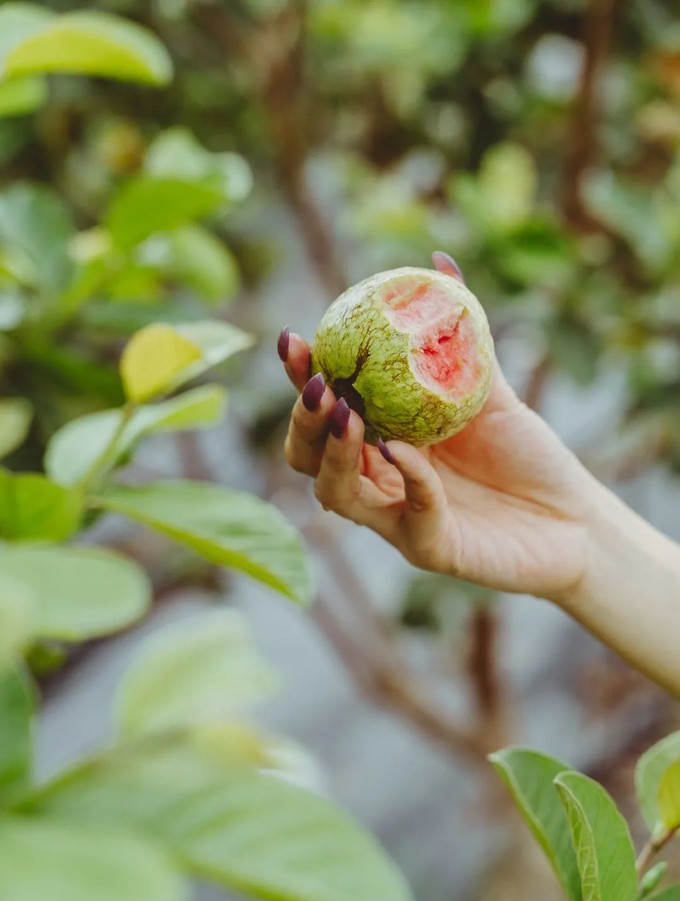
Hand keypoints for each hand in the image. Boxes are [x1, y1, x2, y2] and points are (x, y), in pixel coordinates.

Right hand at [279, 254, 594, 600]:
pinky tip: (408, 450)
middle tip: (318, 386)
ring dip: (333, 453)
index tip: (295, 340)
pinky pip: (408, 515)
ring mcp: (396, 519)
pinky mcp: (428, 548)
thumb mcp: (491, 391)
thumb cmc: (526, 455)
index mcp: (380, 441)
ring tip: (344, 414)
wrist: (575, 519)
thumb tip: (438, 262)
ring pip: (335, 493)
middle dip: (302, 419)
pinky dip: (408, 479)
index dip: (301, 379)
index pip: (324, 410)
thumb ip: (460, 338)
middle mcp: (377, 481)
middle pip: (307, 457)